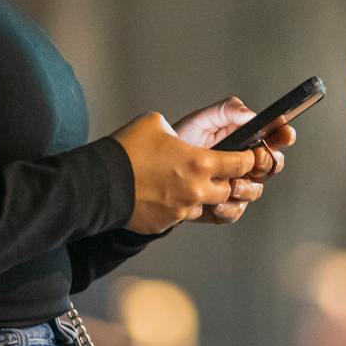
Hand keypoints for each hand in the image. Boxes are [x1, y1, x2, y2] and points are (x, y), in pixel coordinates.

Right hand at [111, 112, 263, 233]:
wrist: (97, 184)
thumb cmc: (126, 150)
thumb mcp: (155, 122)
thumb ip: (178, 127)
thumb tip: (184, 131)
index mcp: (200, 162)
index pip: (243, 164)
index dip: (248, 159)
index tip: (248, 157)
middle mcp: (197, 190)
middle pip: (231, 190)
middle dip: (228, 181)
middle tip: (219, 172)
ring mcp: (182, 210)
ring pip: (207, 206)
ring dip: (203, 196)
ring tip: (187, 183)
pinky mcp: (165, 223)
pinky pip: (182, 216)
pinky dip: (179, 207)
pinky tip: (165, 195)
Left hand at [169, 96, 296, 225]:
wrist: (154, 170)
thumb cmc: (179, 142)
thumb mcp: (201, 120)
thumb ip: (226, 111)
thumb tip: (250, 113)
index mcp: (245, 141)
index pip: (274, 138)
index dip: (283, 136)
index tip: (284, 134)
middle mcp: (245, 165)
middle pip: (272, 166)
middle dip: (266, 162)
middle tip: (254, 157)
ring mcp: (236, 186)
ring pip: (256, 191)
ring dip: (246, 187)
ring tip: (230, 182)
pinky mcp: (223, 207)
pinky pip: (235, 212)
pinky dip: (226, 208)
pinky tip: (214, 202)